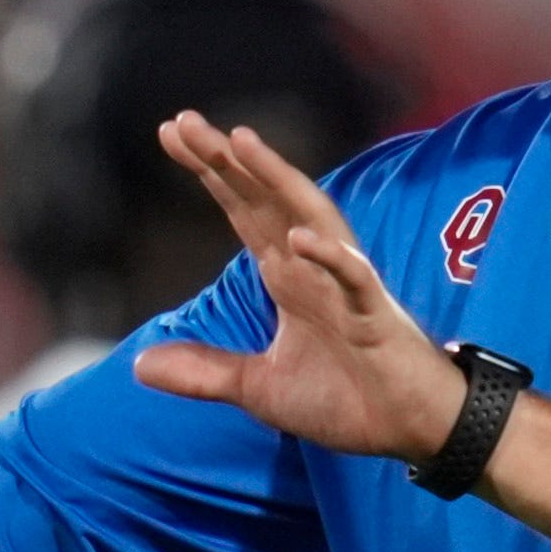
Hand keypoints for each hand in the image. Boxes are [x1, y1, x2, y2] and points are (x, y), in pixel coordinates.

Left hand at [133, 114, 467, 464]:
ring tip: (241, 143)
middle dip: (227, 161)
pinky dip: (329, 257)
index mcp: (287, 278)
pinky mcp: (375, 316)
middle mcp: (313, 268)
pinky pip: (353, 278)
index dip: (211, 173)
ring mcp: (345, 286)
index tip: (169, 133)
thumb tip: (139, 365)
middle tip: (182, 122)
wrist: (411, 429)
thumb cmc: (346, 399)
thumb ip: (205, 371)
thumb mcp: (260, 389)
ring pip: (310, 217)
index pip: (243, 211)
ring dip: (278, 180)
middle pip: (266, 200)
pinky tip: (299, 238)